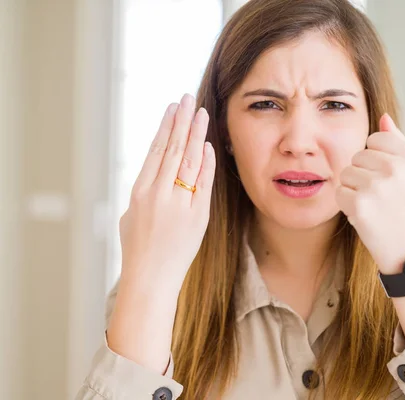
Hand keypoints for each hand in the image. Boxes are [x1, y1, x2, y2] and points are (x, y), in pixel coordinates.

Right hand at [119, 93, 215, 293]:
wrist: (151, 279)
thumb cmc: (138, 248)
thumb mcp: (131, 214)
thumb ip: (145, 190)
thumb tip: (159, 169)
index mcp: (139, 192)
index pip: (155, 151)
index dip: (166, 127)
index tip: (172, 109)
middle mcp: (159, 195)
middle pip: (173, 150)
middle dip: (182, 122)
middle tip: (188, 99)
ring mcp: (179, 205)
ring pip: (189, 162)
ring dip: (196, 135)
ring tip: (201, 114)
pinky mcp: (198, 217)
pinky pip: (204, 184)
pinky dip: (207, 163)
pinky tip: (209, 145)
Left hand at [336, 114, 404, 274]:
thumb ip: (398, 143)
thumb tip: (383, 117)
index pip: (376, 138)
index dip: (375, 157)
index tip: (385, 176)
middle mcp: (395, 169)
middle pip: (358, 155)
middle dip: (363, 173)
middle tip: (380, 195)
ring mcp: (376, 186)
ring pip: (346, 173)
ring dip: (353, 189)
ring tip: (372, 204)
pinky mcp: (359, 204)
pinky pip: (339, 192)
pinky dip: (346, 205)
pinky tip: (364, 215)